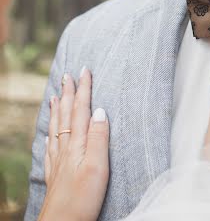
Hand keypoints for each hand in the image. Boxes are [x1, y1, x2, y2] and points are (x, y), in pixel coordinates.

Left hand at [39, 69, 108, 220]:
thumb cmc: (82, 199)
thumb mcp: (98, 166)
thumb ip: (99, 137)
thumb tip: (100, 110)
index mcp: (78, 144)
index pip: (81, 109)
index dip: (83, 89)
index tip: (85, 70)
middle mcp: (66, 148)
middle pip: (67, 115)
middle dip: (69, 93)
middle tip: (67, 75)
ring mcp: (58, 162)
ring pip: (57, 128)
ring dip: (58, 109)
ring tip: (56, 95)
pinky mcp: (55, 175)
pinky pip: (51, 147)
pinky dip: (50, 135)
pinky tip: (49, 134)